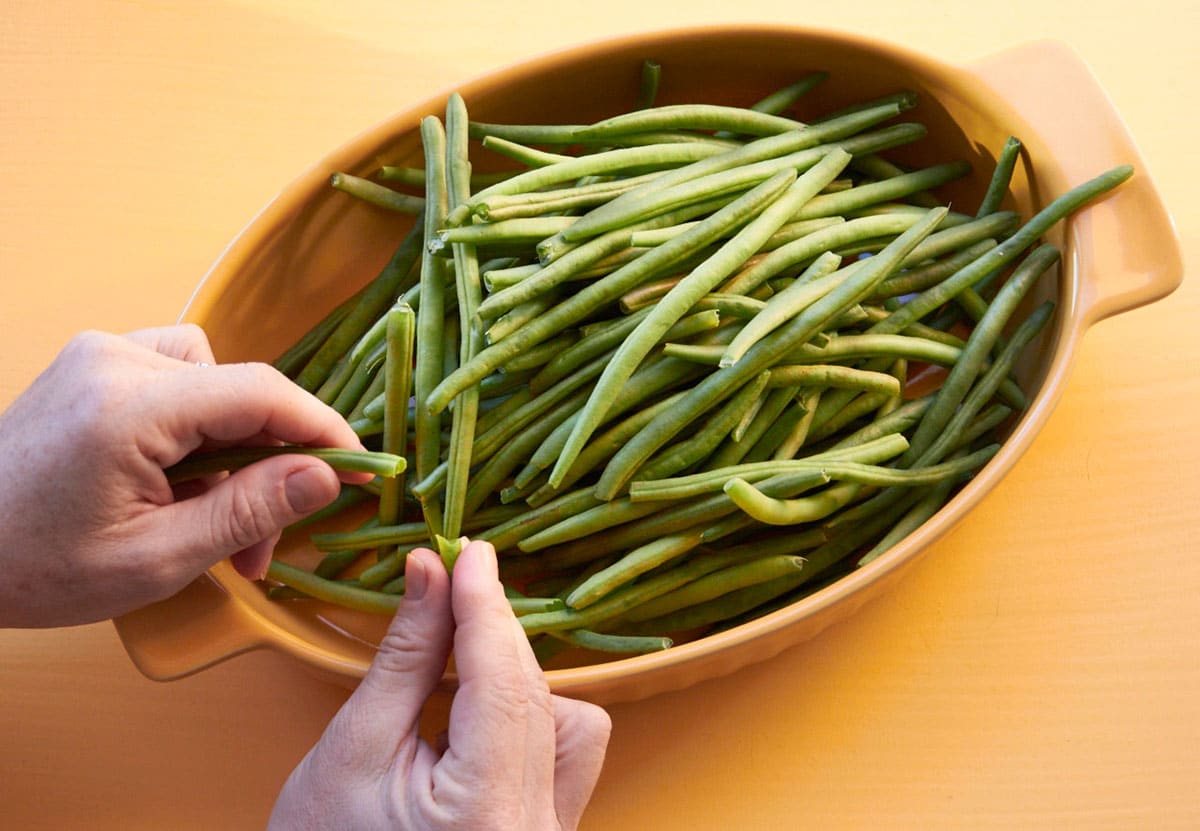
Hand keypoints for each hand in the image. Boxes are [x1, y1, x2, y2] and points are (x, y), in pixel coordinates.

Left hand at [0, 325, 365, 626]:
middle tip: (259, 547)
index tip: (365, 471)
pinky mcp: (93, 362)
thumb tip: (326, 477)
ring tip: (207, 513)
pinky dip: (198, 424)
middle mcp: (115, 360)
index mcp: (128, 408)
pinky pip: (180, 376)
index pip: (260, 393)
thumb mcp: (153, 560)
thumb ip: (247, 513)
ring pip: (216, 380)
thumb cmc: (35, 567)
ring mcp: (99, 354)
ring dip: (233, 446)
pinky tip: (176, 471)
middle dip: (268, 468)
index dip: (323, 429)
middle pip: (241, 393)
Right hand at [269, 539, 611, 830]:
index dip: (485, 607)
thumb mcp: (352, 751)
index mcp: (486, 814)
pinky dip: (524, 718)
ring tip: (450, 674)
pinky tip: (473, 715)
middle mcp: (536, 830)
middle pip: (537, 696)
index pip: (501, 682)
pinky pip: (561, 756)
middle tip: (453, 581)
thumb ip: (404, 657)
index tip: (470, 554)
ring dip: (515, 682)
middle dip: (494, 634)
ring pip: (568, 723)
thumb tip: (432, 573)